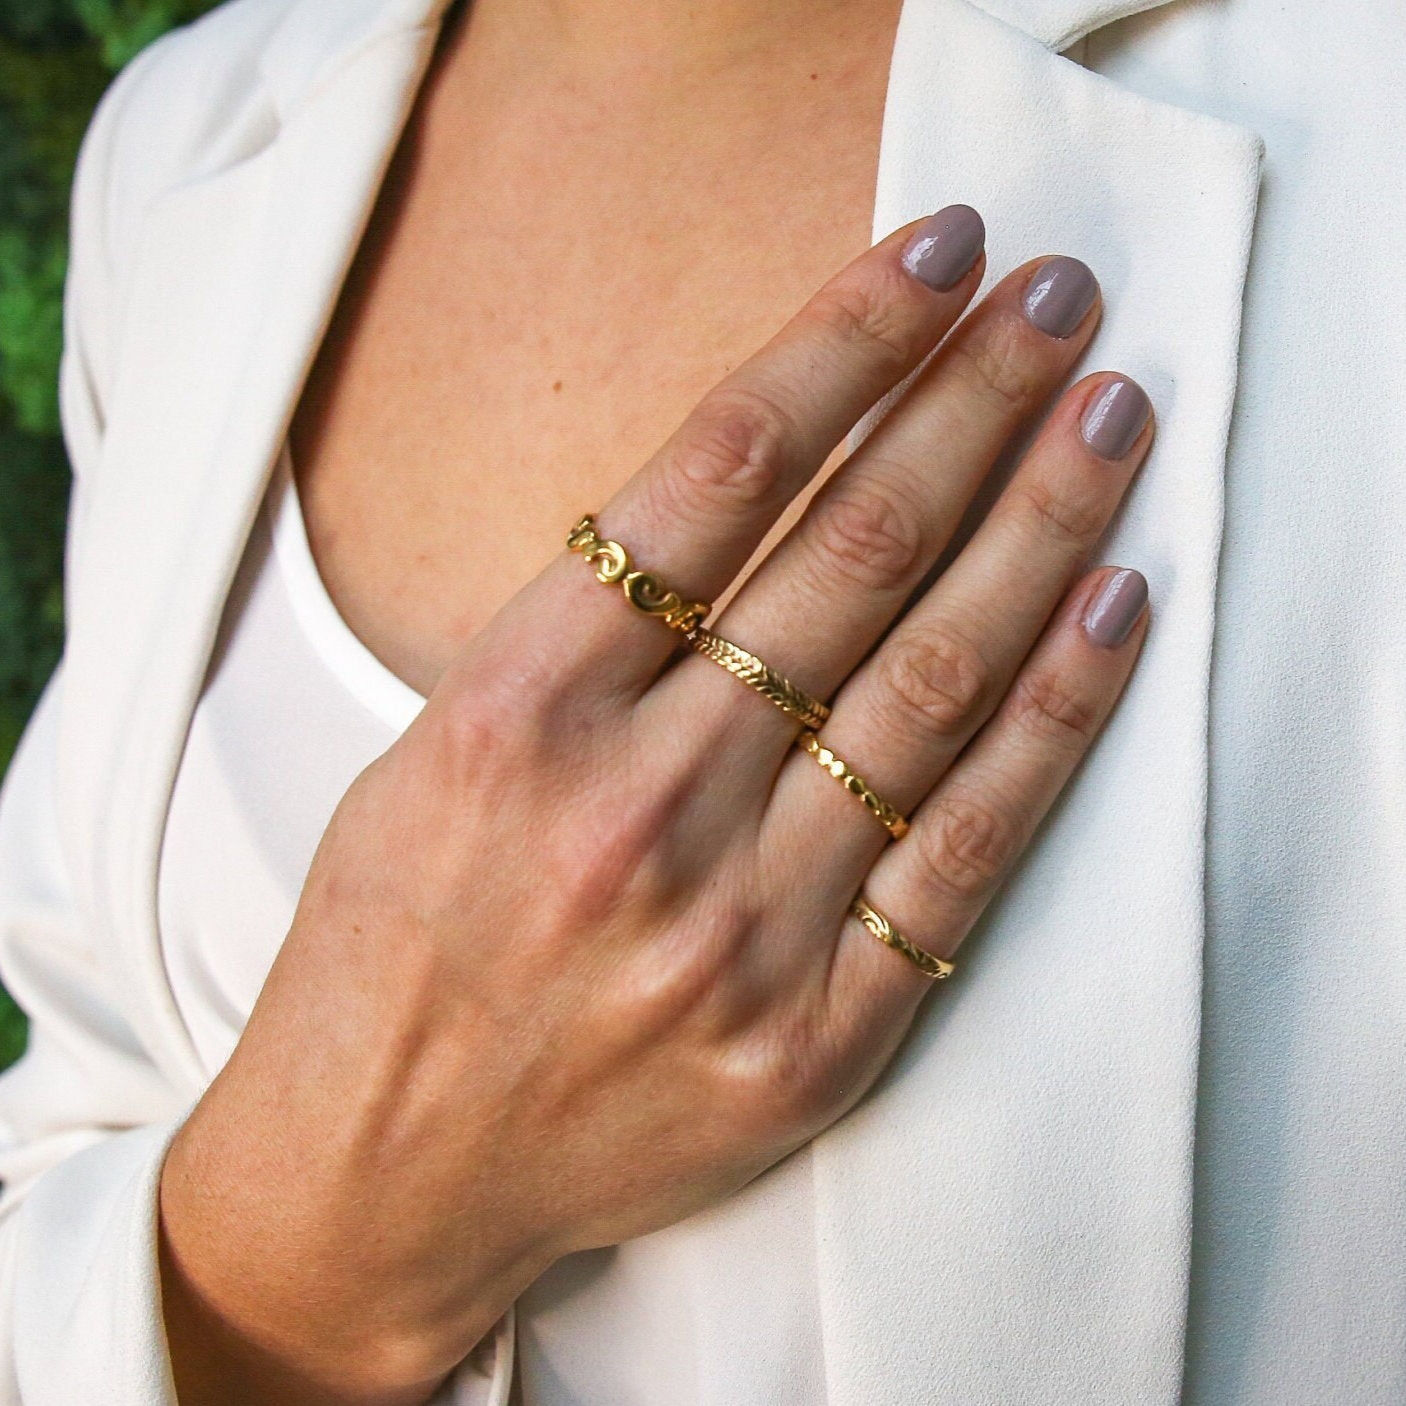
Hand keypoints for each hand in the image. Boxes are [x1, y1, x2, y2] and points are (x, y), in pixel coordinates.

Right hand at [157, 206, 1152, 1404]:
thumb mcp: (437, 747)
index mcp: (514, 713)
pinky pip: (964, 852)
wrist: (390, 1166)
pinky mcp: (815, 1035)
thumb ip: (579, 635)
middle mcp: (633, 806)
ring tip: (1111, 419)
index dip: (844, 343)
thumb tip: (761, 496)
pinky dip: (1056, 722)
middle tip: (1059, 306)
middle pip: (850, 556)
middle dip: (971, 404)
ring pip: (932, 684)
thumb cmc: (397, 943)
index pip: (716, 475)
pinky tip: (1114, 608)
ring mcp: (736, 928)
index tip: (936, 259)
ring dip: (1041, 527)